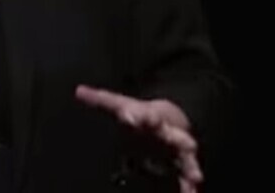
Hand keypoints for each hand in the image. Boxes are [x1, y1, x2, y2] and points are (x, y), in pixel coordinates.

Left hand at [75, 85, 202, 192]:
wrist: (171, 119)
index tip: (131, 116)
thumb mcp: (122, 105)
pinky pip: (187, 177)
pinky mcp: (182, 164)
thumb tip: (79, 91)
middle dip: (180, 140)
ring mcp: (178, 149)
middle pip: (174, 135)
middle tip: (189, 143)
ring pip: (187, 158)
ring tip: (196, 177)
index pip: (144, 114)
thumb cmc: (142, 115)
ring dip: (192, 167)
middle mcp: (168, 132)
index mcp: (150, 117)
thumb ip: (101, 100)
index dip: (137, 116)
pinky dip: (190, 186)